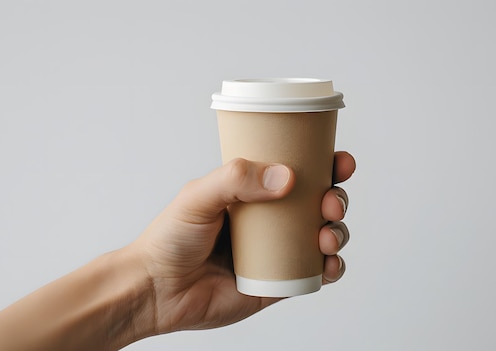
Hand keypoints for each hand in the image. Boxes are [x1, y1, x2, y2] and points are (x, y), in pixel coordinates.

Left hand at [129, 151, 354, 333]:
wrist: (156, 291)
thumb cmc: (170, 239)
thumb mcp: (198, 195)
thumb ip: (237, 178)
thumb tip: (287, 176)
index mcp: (253, 193)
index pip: (298, 173)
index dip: (326, 166)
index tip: (340, 162)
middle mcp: (270, 221)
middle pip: (318, 204)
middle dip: (336, 200)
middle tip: (330, 203)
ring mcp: (276, 252)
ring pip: (323, 237)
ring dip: (338, 233)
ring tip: (327, 237)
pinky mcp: (278, 284)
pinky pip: (315, 275)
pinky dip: (332, 269)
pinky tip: (329, 264)